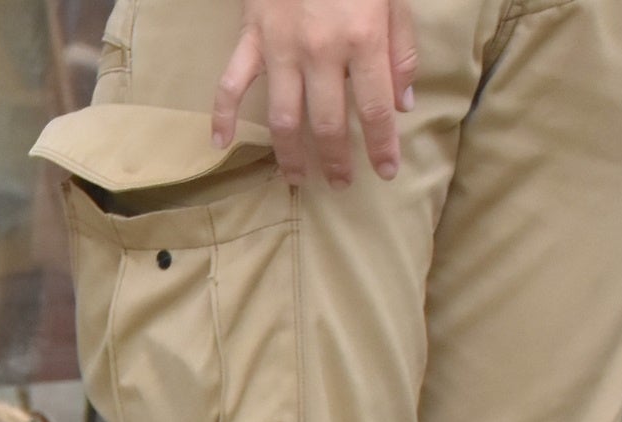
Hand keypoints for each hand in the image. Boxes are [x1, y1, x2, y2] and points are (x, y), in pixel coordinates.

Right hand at [213, 0, 420, 184]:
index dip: (382, 145)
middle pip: (327, 122)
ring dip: (289, 154)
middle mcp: (321, 52)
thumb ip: (401, 50)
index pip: (375, 107)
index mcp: (363, 39)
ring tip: (297, 178)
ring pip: (281, 116)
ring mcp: (280, 49)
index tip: (386, 171)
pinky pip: (230, 84)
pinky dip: (222, 116)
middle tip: (342, 183)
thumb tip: (401, 102)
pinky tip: (220, 143)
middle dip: (336, 159)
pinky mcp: (251, 39)